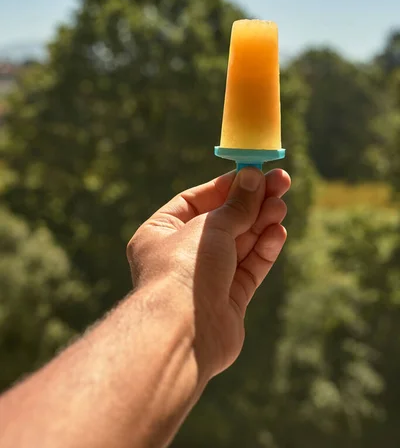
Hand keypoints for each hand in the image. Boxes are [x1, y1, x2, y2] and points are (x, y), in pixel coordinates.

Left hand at [127, 167, 289, 380]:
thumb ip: (237, 204)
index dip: (228, 186)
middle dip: (253, 203)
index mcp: (162, 232)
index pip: (198, 200)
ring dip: (261, 223)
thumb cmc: (184, 269)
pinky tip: (278, 232)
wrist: (184, 333)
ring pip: (240, 244)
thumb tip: (254, 177)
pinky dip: (264, 250)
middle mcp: (182, 255)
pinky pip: (249, 268)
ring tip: (281, 206)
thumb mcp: (211, 226)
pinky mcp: (228, 301)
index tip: (256, 172)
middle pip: (224, 221)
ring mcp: (206, 279)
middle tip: (282, 183)